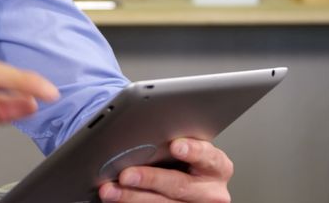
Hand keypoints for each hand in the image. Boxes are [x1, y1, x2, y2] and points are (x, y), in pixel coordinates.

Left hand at [98, 138, 233, 201]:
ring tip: (110, 190)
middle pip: (180, 185)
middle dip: (150, 179)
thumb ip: (175, 143)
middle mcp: (211, 192)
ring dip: (132, 197)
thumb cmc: (184, 162)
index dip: (193, 151)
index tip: (175, 146)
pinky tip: (117, 199)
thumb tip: (144, 132)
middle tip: (126, 174)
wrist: (189, 185)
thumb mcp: (188, 150)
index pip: (209, 157)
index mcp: (217, 167)